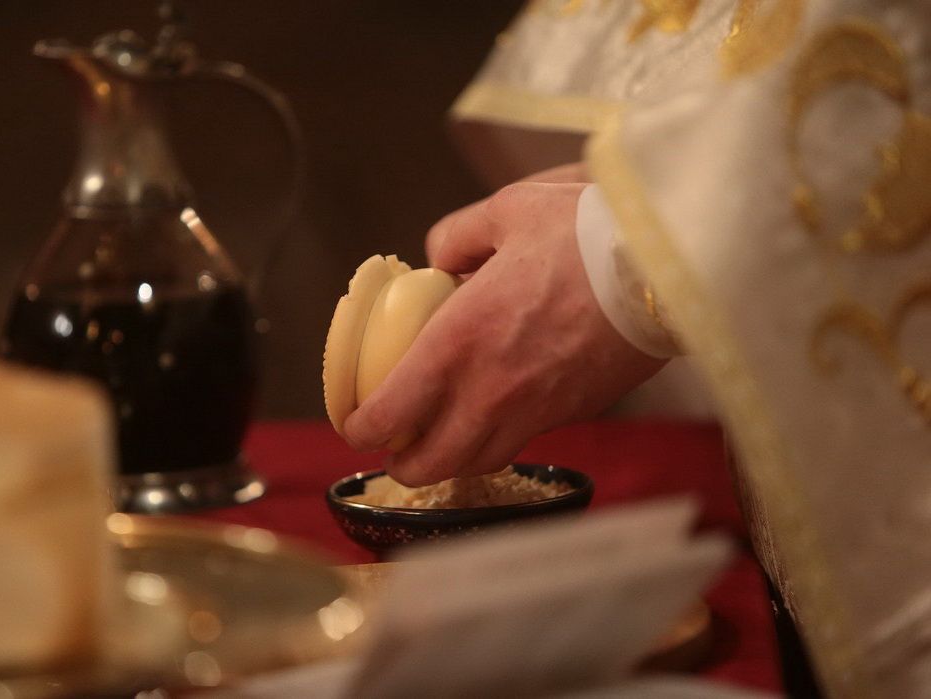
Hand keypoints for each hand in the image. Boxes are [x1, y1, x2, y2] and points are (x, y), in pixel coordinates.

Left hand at [342, 177, 665, 485]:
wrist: (674, 262)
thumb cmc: (588, 231)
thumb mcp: (507, 211)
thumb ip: (458, 236)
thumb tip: (439, 259)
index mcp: (459, 341)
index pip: (389, 414)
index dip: (360, 428)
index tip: (355, 421)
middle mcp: (491, 389)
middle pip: (429, 463)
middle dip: (401, 463)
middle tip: (393, 445)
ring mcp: (537, 409)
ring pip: (478, 462)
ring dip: (450, 460)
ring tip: (443, 438)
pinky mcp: (576, 411)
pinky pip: (524, 440)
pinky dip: (499, 437)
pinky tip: (501, 409)